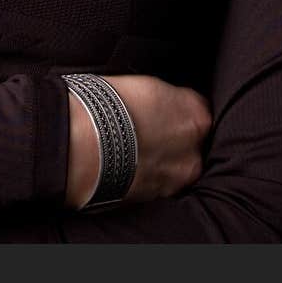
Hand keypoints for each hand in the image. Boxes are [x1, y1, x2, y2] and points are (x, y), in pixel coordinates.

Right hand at [65, 73, 211, 207]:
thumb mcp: (144, 85)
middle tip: (147, 131)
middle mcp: (195, 147)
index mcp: (195, 113)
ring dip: (163, 160)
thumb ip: (165, 98)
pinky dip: (149, 177)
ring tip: (134, 151)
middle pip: (192, 141)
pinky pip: (160, 183)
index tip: (163, 110)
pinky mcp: (160, 197)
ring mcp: (179, 176)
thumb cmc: (109, 106)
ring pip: (178, 165)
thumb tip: (163, 103)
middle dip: (175, 138)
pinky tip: (129, 167)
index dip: (178, 108)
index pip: (196, 108)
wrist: (85, 145)